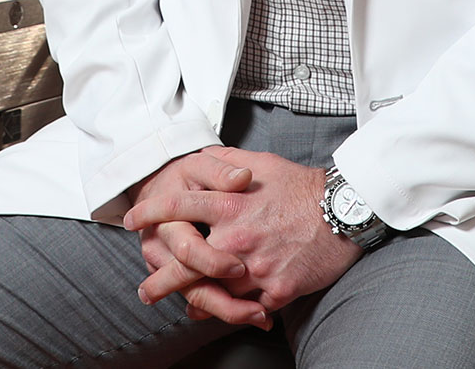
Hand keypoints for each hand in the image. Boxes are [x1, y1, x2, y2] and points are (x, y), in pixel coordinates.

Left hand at [126, 147, 363, 318]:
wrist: (343, 211)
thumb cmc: (301, 186)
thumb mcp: (261, 162)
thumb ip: (226, 163)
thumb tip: (201, 159)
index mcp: (230, 203)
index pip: (177, 207)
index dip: (149, 213)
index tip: (132, 220)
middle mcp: (237, 237)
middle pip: (187, 264)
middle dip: (161, 279)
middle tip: (145, 290)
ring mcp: (256, 266)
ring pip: (215, 291)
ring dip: (196, 301)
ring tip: (183, 306)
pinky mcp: (277, 289)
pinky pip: (247, 307)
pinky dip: (232, 312)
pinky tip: (222, 315)